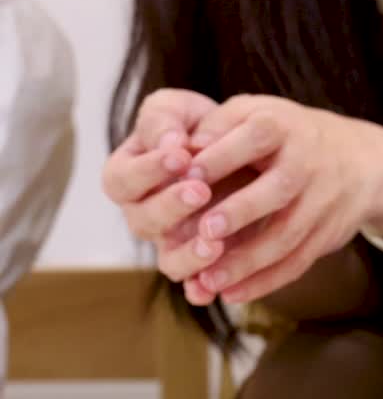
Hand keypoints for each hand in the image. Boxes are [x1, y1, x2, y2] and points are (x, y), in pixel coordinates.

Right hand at [103, 89, 224, 290]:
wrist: (244, 150)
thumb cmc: (200, 126)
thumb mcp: (178, 110)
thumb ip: (164, 120)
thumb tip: (168, 143)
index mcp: (128, 177)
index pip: (122, 179)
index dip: (148, 170)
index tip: (181, 155)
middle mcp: (143, 214)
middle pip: (144, 220)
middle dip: (172, 206)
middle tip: (201, 190)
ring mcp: (170, 242)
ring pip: (169, 259)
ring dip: (189, 254)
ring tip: (215, 242)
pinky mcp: (200, 261)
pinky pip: (194, 284)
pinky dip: (201, 289)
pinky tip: (214, 288)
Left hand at [178, 95, 382, 304]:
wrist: (360, 161)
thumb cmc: (288, 136)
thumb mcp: (258, 112)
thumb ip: (218, 125)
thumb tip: (181, 151)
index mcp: (284, 126)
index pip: (254, 138)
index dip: (219, 158)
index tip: (184, 176)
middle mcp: (308, 162)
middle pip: (278, 190)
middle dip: (242, 211)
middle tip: (205, 232)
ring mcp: (321, 201)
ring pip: (287, 235)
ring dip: (248, 261)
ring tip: (208, 280)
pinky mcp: (327, 234)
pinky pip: (298, 262)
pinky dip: (266, 282)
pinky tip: (233, 294)